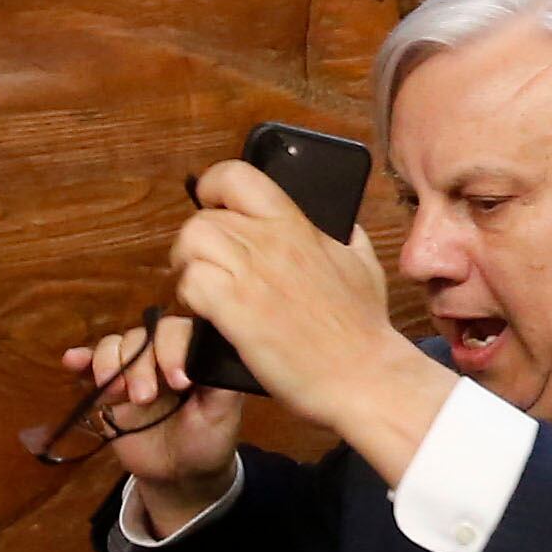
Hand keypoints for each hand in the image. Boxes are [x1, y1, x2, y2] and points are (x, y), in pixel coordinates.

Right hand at [61, 312, 246, 525]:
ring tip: (116, 393)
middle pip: (142, 336)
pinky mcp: (109, 388)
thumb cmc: (207, 440)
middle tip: (144, 398)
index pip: (178, 331)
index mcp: (192, 353)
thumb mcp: (224, 412)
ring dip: (110, 363)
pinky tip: (73, 361)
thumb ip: (222, 379)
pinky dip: (81, 359)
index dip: (173, 349)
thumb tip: (211, 350)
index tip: (179, 382)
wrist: (180, 474)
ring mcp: (133, 368)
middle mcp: (161, 354)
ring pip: (114, 345)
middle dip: (139, 365)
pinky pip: (90, 365)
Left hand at [163, 161, 409, 424]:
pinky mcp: (235, 310)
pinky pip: (191, 282)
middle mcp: (270, 241)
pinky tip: (205, 316)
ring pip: (191, 242)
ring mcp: (251, 274)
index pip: (237, 176)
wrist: (362, 375)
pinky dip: (189, 299)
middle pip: (203, 217)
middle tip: (206, 269)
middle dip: (195, 244)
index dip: (213, 188)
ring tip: (201, 292)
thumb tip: (344, 225)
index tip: (215, 209)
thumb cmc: (365, 328)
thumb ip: (349, 239)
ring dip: (187, 267)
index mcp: (296, 225)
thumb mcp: (364, 267)